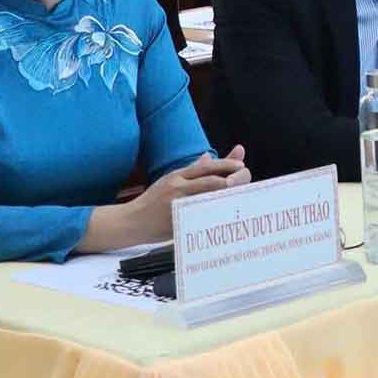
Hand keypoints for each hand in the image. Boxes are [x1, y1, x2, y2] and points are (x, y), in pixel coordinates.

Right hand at [137, 149, 251, 239]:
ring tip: (240, 191)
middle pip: (210, 179)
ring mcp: (177, 203)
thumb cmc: (153, 201)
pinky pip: (199, 214)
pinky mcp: (177, 219)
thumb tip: (209, 156)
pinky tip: (226, 211)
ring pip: (207, 195)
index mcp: (178, 176)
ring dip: (226, 192)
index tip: (241, 163)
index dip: (225, 163)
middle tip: (246, 178)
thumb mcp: (170, 180)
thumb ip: (191, 170)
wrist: (131, 221)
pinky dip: (213, 210)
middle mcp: (177, 186)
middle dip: (232, 178)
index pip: (206, 166)